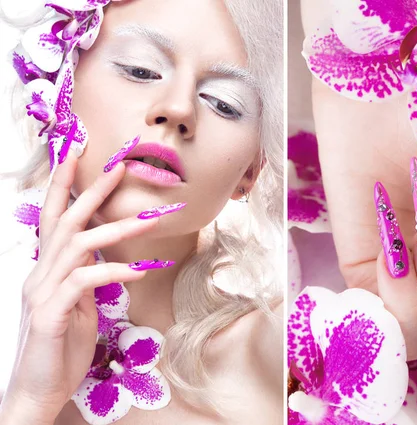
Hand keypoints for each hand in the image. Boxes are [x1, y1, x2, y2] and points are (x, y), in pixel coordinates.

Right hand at [0, 151, 158, 423]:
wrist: (42, 388)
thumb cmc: (63, 343)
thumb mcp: (78, 302)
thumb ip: (86, 276)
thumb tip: (109, 256)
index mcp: (48, 267)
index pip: (55, 216)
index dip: (65, 182)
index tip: (81, 152)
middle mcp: (41, 273)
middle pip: (66, 219)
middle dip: (93, 189)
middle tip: (121, 165)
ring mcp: (43, 292)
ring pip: (78, 244)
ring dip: (116, 229)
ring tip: (150, 221)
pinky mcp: (51, 314)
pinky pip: (83, 281)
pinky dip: (113, 271)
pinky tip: (140, 270)